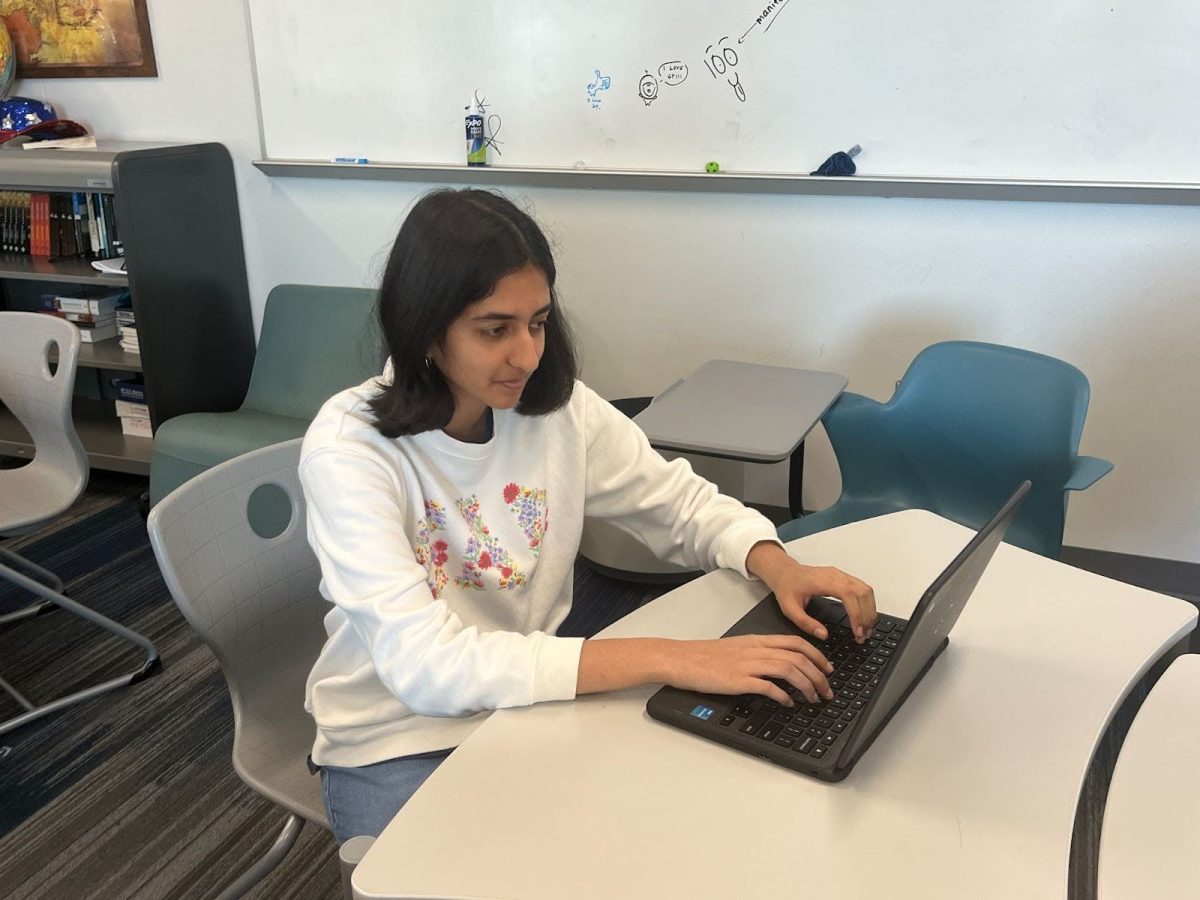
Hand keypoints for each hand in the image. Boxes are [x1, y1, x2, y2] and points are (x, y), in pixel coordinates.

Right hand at [663, 634, 834, 704]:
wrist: (682, 659)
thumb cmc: (705, 656)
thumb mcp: (737, 648)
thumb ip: (759, 653)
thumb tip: (780, 666)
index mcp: (756, 640)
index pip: (795, 643)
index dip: (817, 655)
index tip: (827, 669)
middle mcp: (756, 650)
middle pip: (798, 657)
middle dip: (818, 674)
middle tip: (827, 690)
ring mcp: (747, 664)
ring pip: (789, 669)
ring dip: (807, 685)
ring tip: (813, 699)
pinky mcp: (738, 680)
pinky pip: (768, 687)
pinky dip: (783, 695)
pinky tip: (788, 703)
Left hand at [746, 542, 877, 642]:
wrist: (785, 572)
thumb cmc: (787, 587)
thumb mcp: (789, 608)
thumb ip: (805, 623)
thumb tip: (823, 635)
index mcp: (824, 581)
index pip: (849, 595)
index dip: (857, 614)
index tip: (858, 632)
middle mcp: (836, 575)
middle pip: (862, 592)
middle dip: (867, 616)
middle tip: (864, 636)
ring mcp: (842, 575)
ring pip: (866, 590)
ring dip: (870, 610)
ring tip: (867, 629)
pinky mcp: (844, 578)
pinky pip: (863, 589)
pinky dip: (868, 604)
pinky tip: (865, 617)